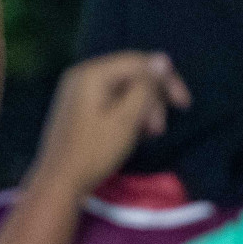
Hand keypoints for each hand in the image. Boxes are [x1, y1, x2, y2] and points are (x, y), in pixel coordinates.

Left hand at [32, 51, 190, 197]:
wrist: (59, 183)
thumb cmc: (94, 151)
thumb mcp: (127, 118)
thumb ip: (146, 87)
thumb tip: (162, 60)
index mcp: (91, 73)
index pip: (139, 63)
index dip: (165, 80)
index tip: (183, 104)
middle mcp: (82, 76)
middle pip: (131, 76)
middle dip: (151, 100)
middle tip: (158, 128)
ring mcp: (78, 93)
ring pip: (123, 91)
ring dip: (142, 110)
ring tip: (148, 134)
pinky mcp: (79, 110)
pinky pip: (110, 103)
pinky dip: (126, 115)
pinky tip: (134, 134)